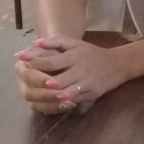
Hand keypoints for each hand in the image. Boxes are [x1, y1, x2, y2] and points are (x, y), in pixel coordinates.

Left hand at [14, 36, 129, 112]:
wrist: (117, 64)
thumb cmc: (91, 53)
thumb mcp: (75, 43)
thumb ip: (54, 42)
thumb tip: (33, 43)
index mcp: (75, 56)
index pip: (51, 62)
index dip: (36, 65)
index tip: (26, 65)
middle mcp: (81, 69)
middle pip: (55, 81)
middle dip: (40, 84)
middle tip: (28, 84)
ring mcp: (87, 83)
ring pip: (63, 93)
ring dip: (49, 96)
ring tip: (38, 94)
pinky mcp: (91, 93)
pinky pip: (73, 100)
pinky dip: (61, 102)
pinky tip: (53, 100)